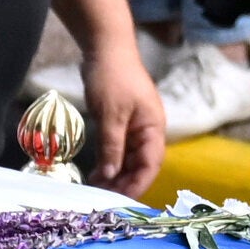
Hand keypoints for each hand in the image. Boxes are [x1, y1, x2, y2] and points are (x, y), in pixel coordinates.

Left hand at [81, 24, 163, 191]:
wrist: (105, 47)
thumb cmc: (112, 77)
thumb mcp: (111, 114)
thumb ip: (112, 147)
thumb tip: (110, 176)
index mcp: (153, 128)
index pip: (151, 164)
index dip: (138, 184)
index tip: (121, 201)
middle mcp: (147, 131)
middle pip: (141, 166)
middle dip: (125, 184)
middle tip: (103, 200)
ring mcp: (134, 128)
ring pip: (129, 160)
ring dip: (116, 176)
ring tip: (97, 191)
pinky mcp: (120, 124)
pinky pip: (118, 150)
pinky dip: (109, 163)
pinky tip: (96, 175)